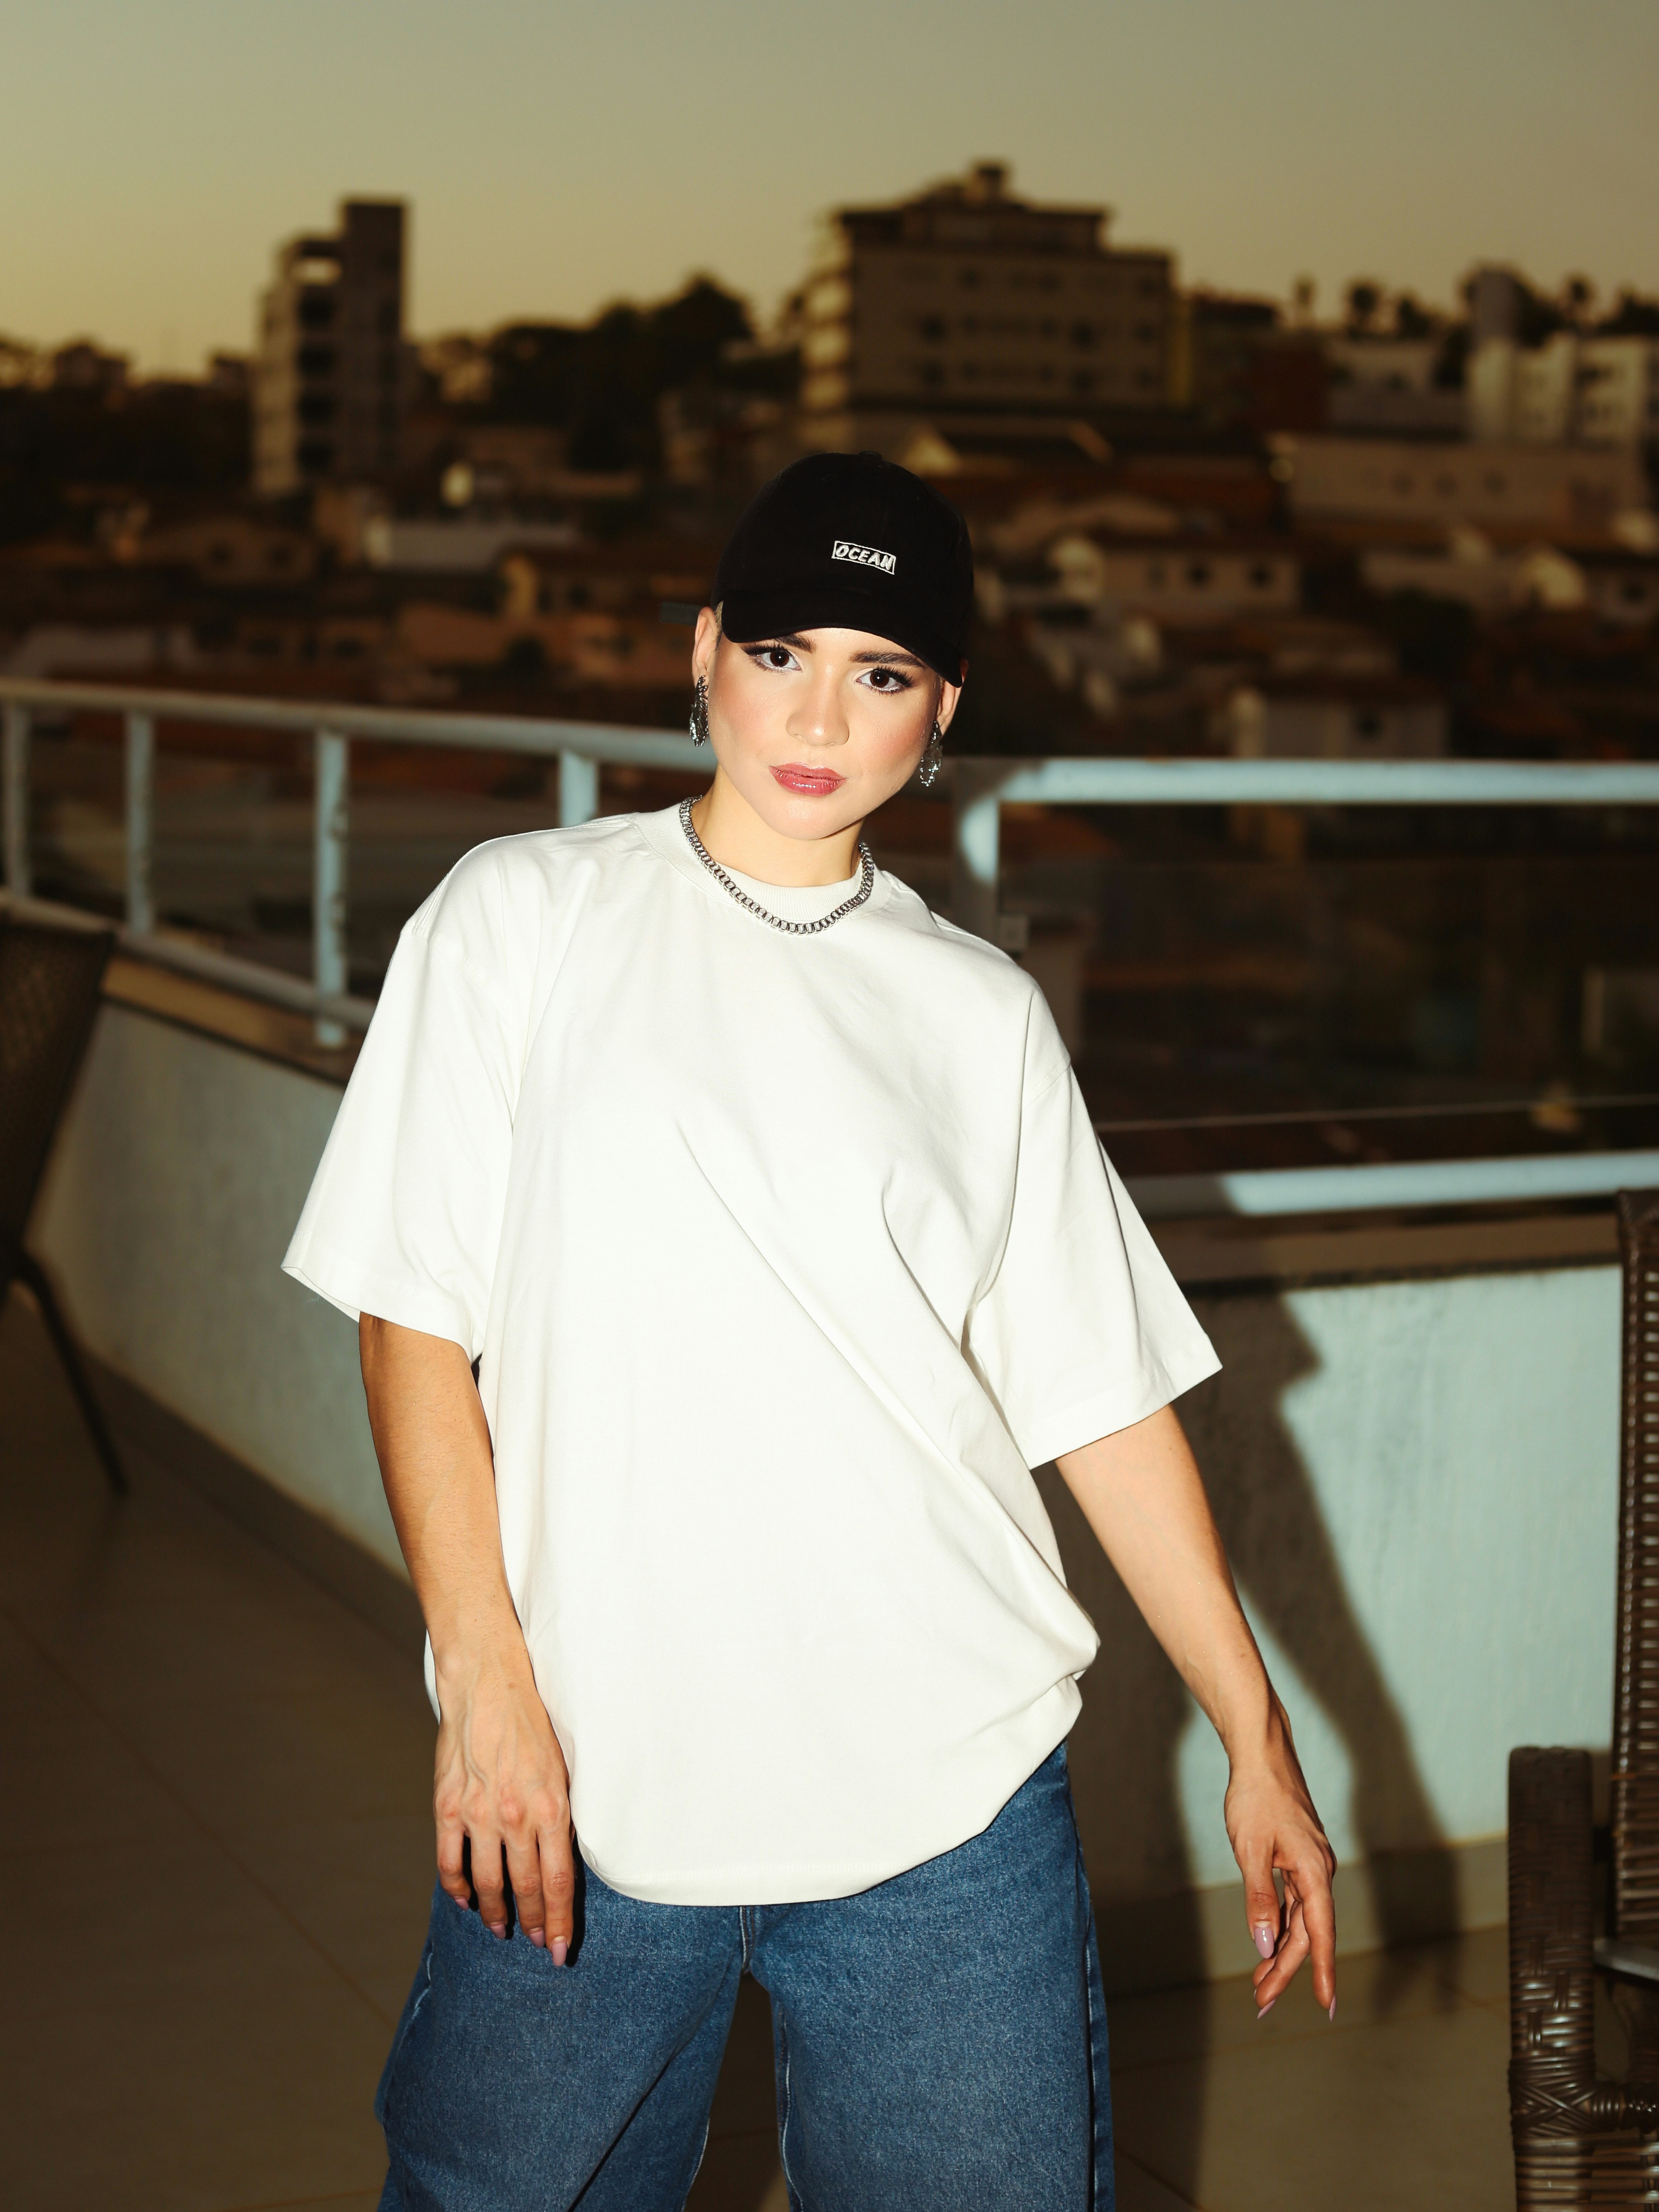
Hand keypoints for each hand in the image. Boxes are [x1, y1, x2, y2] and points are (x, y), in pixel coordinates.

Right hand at [433, 1642, 574, 1959]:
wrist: (489, 1685)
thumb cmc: (532, 1725)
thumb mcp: (562, 1769)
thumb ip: (559, 1815)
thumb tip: (562, 1859)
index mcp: (550, 1806)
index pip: (557, 1880)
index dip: (560, 1920)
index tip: (562, 1948)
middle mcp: (515, 1815)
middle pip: (526, 1888)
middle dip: (535, 1924)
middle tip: (541, 1946)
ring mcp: (478, 1813)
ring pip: (488, 1882)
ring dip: (497, 1913)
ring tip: (503, 1930)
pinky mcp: (448, 1806)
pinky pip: (450, 1861)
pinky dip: (458, 1887)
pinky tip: (467, 1900)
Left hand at [1224, 1699, 1336, 2020]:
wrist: (1262, 1755)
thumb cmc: (1256, 1798)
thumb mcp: (1250, 1850)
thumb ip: (1258, 1899)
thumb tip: (1264, 1944)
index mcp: (1313, 1872)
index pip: (1320, 1933)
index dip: (1322, 1971)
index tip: (1326, 2005)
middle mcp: (1318, 1872)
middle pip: (1306, 1932)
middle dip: (1285, 1969)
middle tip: (1262, 2002)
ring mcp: (1309, 1865)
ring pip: (1299, 1919)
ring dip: (1280, 1950)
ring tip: (1260, 1982)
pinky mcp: (1297, 1858)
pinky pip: (1293, 1902)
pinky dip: (1279, 1924)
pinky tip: (1267, 1942)